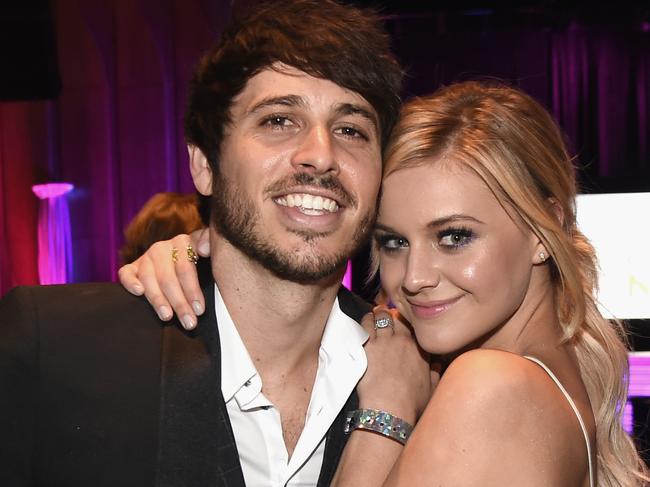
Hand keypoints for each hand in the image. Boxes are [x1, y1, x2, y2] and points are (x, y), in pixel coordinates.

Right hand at [117, 228, 209, 329]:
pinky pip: (126, 273)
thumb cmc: (202, 263)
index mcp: (184, 243)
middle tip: (189, 322)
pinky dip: (130, 282)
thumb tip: (205, 250)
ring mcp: (146, 257)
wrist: (183, 261)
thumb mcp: (212, 252)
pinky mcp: (132, 267)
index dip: (192, 290)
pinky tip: (138, 293)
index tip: (200, 310)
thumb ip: (210, 243)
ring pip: (148, 278)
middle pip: (168, 277)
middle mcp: (163, 248)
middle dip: (179, 303)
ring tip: (167, 317)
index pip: (185, 268)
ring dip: (158, 300)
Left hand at [358, 306, 437, 424]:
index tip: (404, 325)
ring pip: (381, 317)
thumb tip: (438, 364)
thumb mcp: (431, 389)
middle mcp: (403, 341)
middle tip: (388, 317)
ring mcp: (385, 341)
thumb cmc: (411, 402)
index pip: (415, 328)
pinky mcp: (367, 345)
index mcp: (419, 349)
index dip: (408, 324)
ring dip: (378, 315)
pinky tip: (365, 321)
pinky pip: (366, 325)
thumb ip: (435, 373)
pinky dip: (365, 321)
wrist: (390, 407)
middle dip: (393, 316)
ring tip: (374, 316)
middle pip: (398, 318)